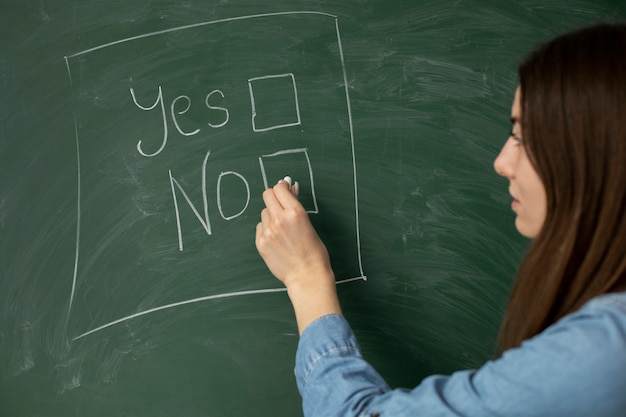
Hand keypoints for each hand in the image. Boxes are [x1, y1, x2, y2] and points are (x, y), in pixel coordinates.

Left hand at [255, 180, 340, 332]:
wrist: (307, 276)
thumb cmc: (314, 252)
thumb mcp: (308, 223)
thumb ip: (295, 206)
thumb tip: (290, 190)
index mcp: (295, 212)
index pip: (280, 188)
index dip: (282, 187)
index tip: (285, 189)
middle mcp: (279, 219)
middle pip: (267, 195)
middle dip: (274, 196)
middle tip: (281, 203)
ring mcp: (268, 231)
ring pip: (264, 212)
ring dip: (271, 214)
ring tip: (282, 227)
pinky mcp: (261, 242)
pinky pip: (260, 227)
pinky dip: (266, 228)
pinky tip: (277, 238)